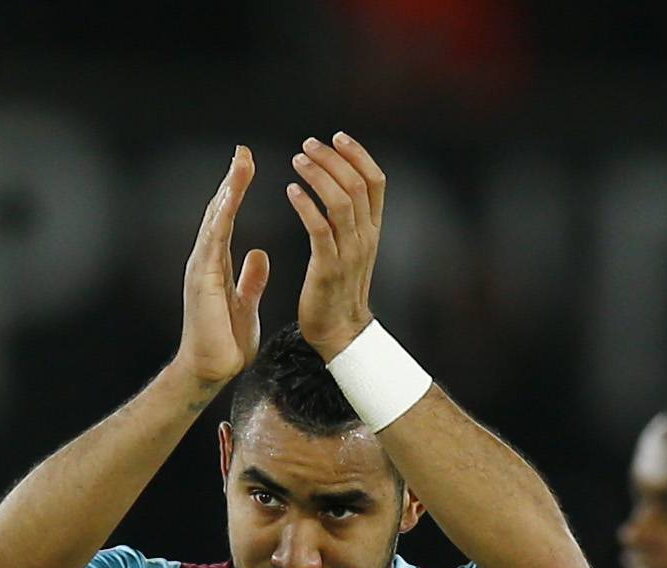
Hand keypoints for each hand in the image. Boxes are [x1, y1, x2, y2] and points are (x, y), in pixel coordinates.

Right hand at [177, 145, 270, 384]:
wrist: (210, 370)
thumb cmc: (225, 343)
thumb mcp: (246, 304)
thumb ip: (250, 278)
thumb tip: (259, 255)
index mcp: (217, 265)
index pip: (228, 221)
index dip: (237, 194)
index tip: (249, 167)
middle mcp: (205, 261)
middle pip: (219, 213)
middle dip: (231, 181)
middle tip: (244, 151)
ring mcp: (200, 268)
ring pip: (215, 221)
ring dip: (227, 191)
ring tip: (240, 163)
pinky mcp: (202, 280)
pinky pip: (213, 243)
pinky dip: (221, 219)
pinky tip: (229, 199)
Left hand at [286, 132, 386, 360]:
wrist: (340, 332)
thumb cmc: (339, 291)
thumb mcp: (353, 249)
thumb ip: (350, 220)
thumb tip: (339, 186)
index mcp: (373, 230)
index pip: (376, 181)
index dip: (359, 154)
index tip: (337, 137)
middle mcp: (366, 237)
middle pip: (358, 185)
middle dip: (332, 159)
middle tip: (307, 144)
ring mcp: (349, 253)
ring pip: (341, 201)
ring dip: (318, 175)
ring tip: (297, 160)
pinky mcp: (328, 268)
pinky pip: (319, 229)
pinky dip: (306, 205)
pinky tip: (290, 191)